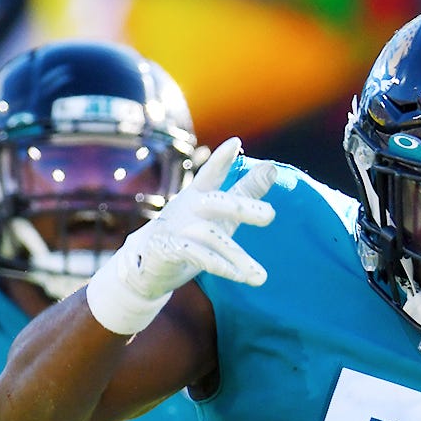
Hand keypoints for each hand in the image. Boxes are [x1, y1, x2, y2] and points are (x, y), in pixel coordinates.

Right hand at [84, 137, 276, 337]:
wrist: (147, 266)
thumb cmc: (192, 232)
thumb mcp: (222, 214)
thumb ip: (246, 192)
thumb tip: (273, 167)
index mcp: (198, 195)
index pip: (210, 174)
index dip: (221, 160)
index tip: (236, 142)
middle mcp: (185, 208)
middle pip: (215, 203)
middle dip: (243, 208)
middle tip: (271, 215)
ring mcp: (173, 229)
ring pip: (210, 237)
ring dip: (238, 256)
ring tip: (261, 277)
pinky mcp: (165, 250)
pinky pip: (194, 256)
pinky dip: (218, 265)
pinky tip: (238, 275)